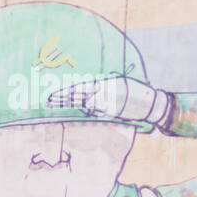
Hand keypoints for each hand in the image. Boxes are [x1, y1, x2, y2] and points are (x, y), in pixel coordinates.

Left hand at [46, 74, 168, 125]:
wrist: (149, 103)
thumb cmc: (134, 89)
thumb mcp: (117, 81)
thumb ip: (101, 85)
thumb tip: (87, 87)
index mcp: (103, 86)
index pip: (79, 89)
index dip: (65, 93)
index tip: (52, 95)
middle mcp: (103, 96)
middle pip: (77, 99)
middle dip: (61, 100)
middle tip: (48, 101)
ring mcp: (106, 107)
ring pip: (84, 106)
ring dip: (72, 104)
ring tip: (55, 103)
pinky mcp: (110, 115)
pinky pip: (95, 112)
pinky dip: (88, 109)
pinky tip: (82, 107)